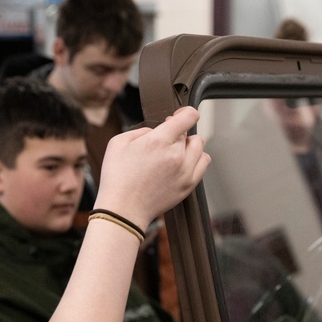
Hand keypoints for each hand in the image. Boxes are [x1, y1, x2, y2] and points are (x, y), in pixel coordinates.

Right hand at [94, 107, 208, 229]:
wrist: (123, 209)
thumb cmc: (117, 177)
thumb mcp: (118, 142)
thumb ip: (142, 130)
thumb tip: (156, 130)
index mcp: (158, 141)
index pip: (188, 116)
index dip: (185, 112)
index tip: (179, 115)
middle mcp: (176, 154)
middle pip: (189, 132)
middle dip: (177, 133)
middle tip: (164, 141)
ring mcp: (185, 171)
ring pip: (199, 146)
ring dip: (189, 144)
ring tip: (174, 152)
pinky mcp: (189, 184)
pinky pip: (204, 163)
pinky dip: (196, 158)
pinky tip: (182, 162)